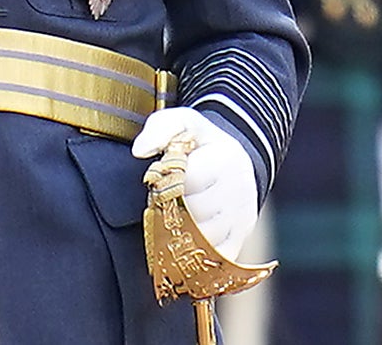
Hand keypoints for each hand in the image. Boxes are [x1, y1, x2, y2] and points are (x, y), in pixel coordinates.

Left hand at [133, 106, 258, 260]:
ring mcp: (242, 220)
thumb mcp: (180, 121)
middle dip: (171, 208)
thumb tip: (139, 150)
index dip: (166, 182)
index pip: (189, 180)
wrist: (234, 161)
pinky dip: (194, 256)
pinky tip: (180, 243)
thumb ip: (158, 128)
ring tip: (172, 216)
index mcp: (226, 160)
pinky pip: (214, 260)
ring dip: (180, 233)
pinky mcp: (239, 241)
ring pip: (203, 240)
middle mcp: (239, 192)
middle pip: (194, 213)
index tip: (159, 179)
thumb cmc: (199, 141)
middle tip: (162, 200)